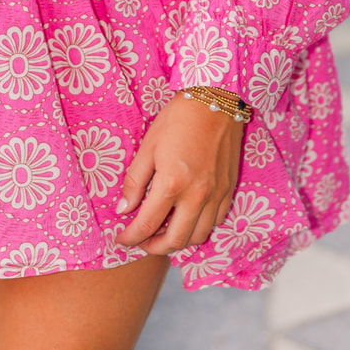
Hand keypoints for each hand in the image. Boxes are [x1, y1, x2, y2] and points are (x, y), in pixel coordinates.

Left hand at [115, 92, 243, 254]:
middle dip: (153, 247)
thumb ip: (134, 181)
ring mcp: (216, 196)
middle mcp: (197, 196)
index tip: (120, 239)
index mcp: (172, 184)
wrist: (215, 101)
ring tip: (162, 232)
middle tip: (140, 242)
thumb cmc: (177, 119)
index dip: (130, 237)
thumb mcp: (148, 147)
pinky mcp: (228, 191)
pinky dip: (198, 228)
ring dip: (177, 242)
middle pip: (175, 241)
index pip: (147, 225)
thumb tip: (123, 209)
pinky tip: (186, 219)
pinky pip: (215, 223)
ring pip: (198, 237)